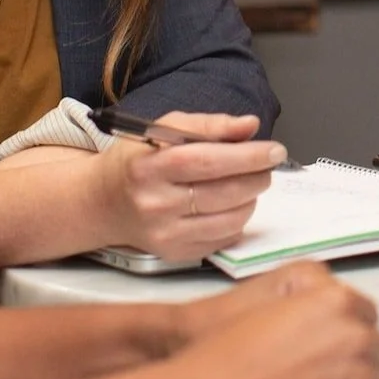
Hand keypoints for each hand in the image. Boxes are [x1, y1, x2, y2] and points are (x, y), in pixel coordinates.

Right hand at [96, 112, 280, 261]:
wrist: (103, 203)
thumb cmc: (137, 160)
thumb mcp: (163, 129)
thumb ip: (209, 125)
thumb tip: (250, 126)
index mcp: (148, 167)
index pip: (206, 161)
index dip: (246, 156)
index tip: (274, 150)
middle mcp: (155, 204)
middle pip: (223, 193)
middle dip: (257, 177)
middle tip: (268, 166)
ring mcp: (165, 234)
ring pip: (229, 220)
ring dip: (252, 199)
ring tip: (250, 183)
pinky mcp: (175, 254)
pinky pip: (223, 239)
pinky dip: (238, 220)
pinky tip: (232, 205)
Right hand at [158, 273, 378, 378]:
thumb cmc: (223, 358)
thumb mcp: (271, 304)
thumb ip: (321, 304)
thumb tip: (356, 321)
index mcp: (337, 302)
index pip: (366, 314)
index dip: (340, 331)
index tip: (320, 347)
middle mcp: (358, 339)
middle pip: (375, 348)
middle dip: (350, 360)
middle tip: (308, 375)